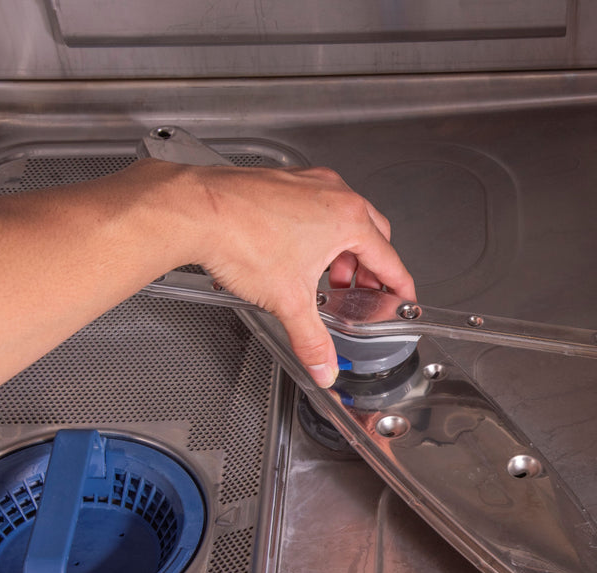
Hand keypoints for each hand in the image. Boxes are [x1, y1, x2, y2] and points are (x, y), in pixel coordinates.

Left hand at [176, 163, 415, 386]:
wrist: (193, 210)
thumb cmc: (240, 237)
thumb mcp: (287, 301)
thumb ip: (312, 340)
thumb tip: (324, 366)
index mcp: (347, 218)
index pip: (388, 258)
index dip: (399, 284)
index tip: (402, 295)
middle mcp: (332, 192)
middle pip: (370, 234)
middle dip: (367, 268)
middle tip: (358, 293)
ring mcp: (306, 182)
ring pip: (341, 216)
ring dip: (340, 248)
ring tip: (324, 276)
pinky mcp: (281, 181)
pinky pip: (313, 206)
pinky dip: (315, 231)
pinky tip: (295, 253)